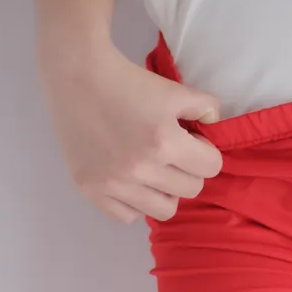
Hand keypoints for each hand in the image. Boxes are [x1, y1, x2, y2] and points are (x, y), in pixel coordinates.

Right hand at [38, 40, 225, 223]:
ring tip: (154, 172)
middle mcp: (140, 168)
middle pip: (191, 190)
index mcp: (164, 142)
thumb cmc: (127, 80)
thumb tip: (214, 127)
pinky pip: (128, 216)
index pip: (211, 167)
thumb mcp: (173, 89)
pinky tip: (130, 182)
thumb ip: (205, 108)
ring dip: (165, 192)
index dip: (205, 152)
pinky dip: (135, 203)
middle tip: (172, 154)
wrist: (77, 75)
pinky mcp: (91, 189)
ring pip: (163, 210)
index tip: (191, 142)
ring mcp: (113, 183)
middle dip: (188, 170)